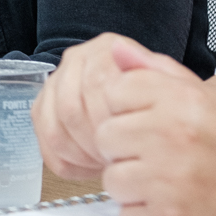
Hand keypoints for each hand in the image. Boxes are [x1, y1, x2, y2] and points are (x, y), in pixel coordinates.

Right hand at [32, 32, 149, 178]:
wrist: (155, 116)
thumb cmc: (163, 107)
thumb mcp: (172, 87)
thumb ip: (153, 69)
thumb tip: (120, 50)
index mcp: (105, 50)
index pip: (95, 85)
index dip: (112, 121)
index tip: (131, 141)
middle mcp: (75, 62)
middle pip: (70, 110)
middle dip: (95, 142)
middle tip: (119, 157)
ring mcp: (56, 86)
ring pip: (54, 131)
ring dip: (82, 155)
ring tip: (108, 162)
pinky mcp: (44, 113)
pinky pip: (47, 146)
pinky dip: (70, 164)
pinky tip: (93, 166)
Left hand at [96, 40, 215, 215]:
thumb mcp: (213, 102)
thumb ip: (159, 74)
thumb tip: (114, 51)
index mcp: (183, 100)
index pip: (115, 93)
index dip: (133, 113)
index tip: (160, 128)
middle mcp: (172, 136)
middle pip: (106, 138)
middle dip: (131, 152)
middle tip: (172, 163)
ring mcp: (168, 183)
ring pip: (113, 181)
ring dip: (138, 190)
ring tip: (179, 190)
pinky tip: (185, 215)